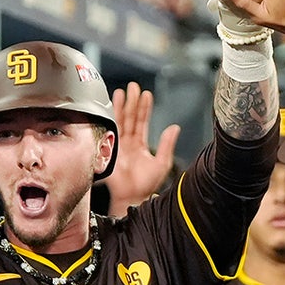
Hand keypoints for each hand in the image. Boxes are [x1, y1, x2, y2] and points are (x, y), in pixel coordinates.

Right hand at [100, 82, 180, 215]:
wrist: (132, 197)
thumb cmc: (146, 185)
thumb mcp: (162, 163)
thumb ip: (167, 144)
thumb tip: (174, 127)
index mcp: (140, 145)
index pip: (142, 121)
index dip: (144, 108)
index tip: (146, 94)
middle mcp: (128, 143)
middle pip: (130, 117)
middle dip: (132, 102)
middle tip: (133, 86)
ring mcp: (118, 145)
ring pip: (120, 121)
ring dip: (121, 106)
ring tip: (122, 91)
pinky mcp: (110, 149)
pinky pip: (110, 131)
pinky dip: (110, 119)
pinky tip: (110, 108)